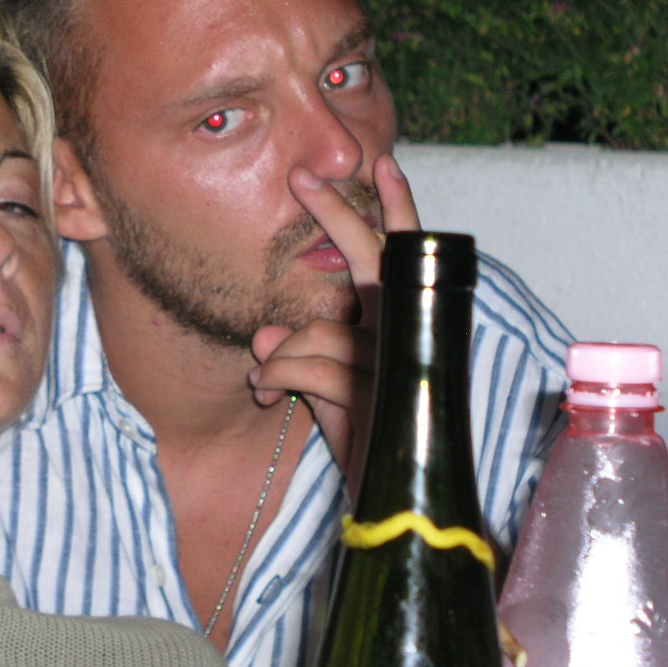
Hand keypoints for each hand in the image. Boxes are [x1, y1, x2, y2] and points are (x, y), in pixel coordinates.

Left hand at [250, 154, 420, 493]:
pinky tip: (266, 394)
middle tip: (302, 178)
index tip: (385, 162)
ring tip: (263, 380)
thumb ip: (296, 358)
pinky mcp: (372, 399)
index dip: (397, 210)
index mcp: (404, 329)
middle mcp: (406, 339)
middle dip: (337, 215)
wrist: (392, 504)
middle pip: (371, 265)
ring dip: (281, 353)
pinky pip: (310, 366)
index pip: (404, 258)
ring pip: (321, 328)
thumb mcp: (325, 392)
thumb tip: (261, 340)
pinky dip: (279, 376)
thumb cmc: (364, 440)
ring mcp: (392, 367)